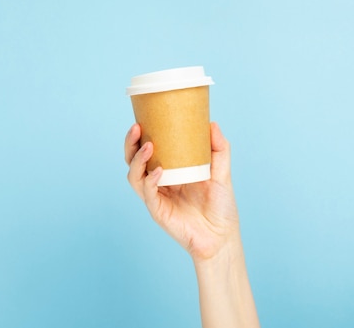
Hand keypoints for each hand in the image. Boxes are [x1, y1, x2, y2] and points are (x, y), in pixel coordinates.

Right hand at [124, 122, 239, 262]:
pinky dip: (150, 180)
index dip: (142, 135)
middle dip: (131, 143)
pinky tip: (159, 171)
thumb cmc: (221, 206)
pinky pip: (148, 193)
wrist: (222, 236)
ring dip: (137, 159)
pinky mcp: (158, 211)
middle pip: (134, 160)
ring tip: (148, 146)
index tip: (143, 117)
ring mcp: (157, 196)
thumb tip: (212, 123)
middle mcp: (159, 182)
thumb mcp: (222, 172)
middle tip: (137, 127)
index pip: (149, 149)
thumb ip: (219, 149)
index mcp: (171, 170)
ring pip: (134, 176)